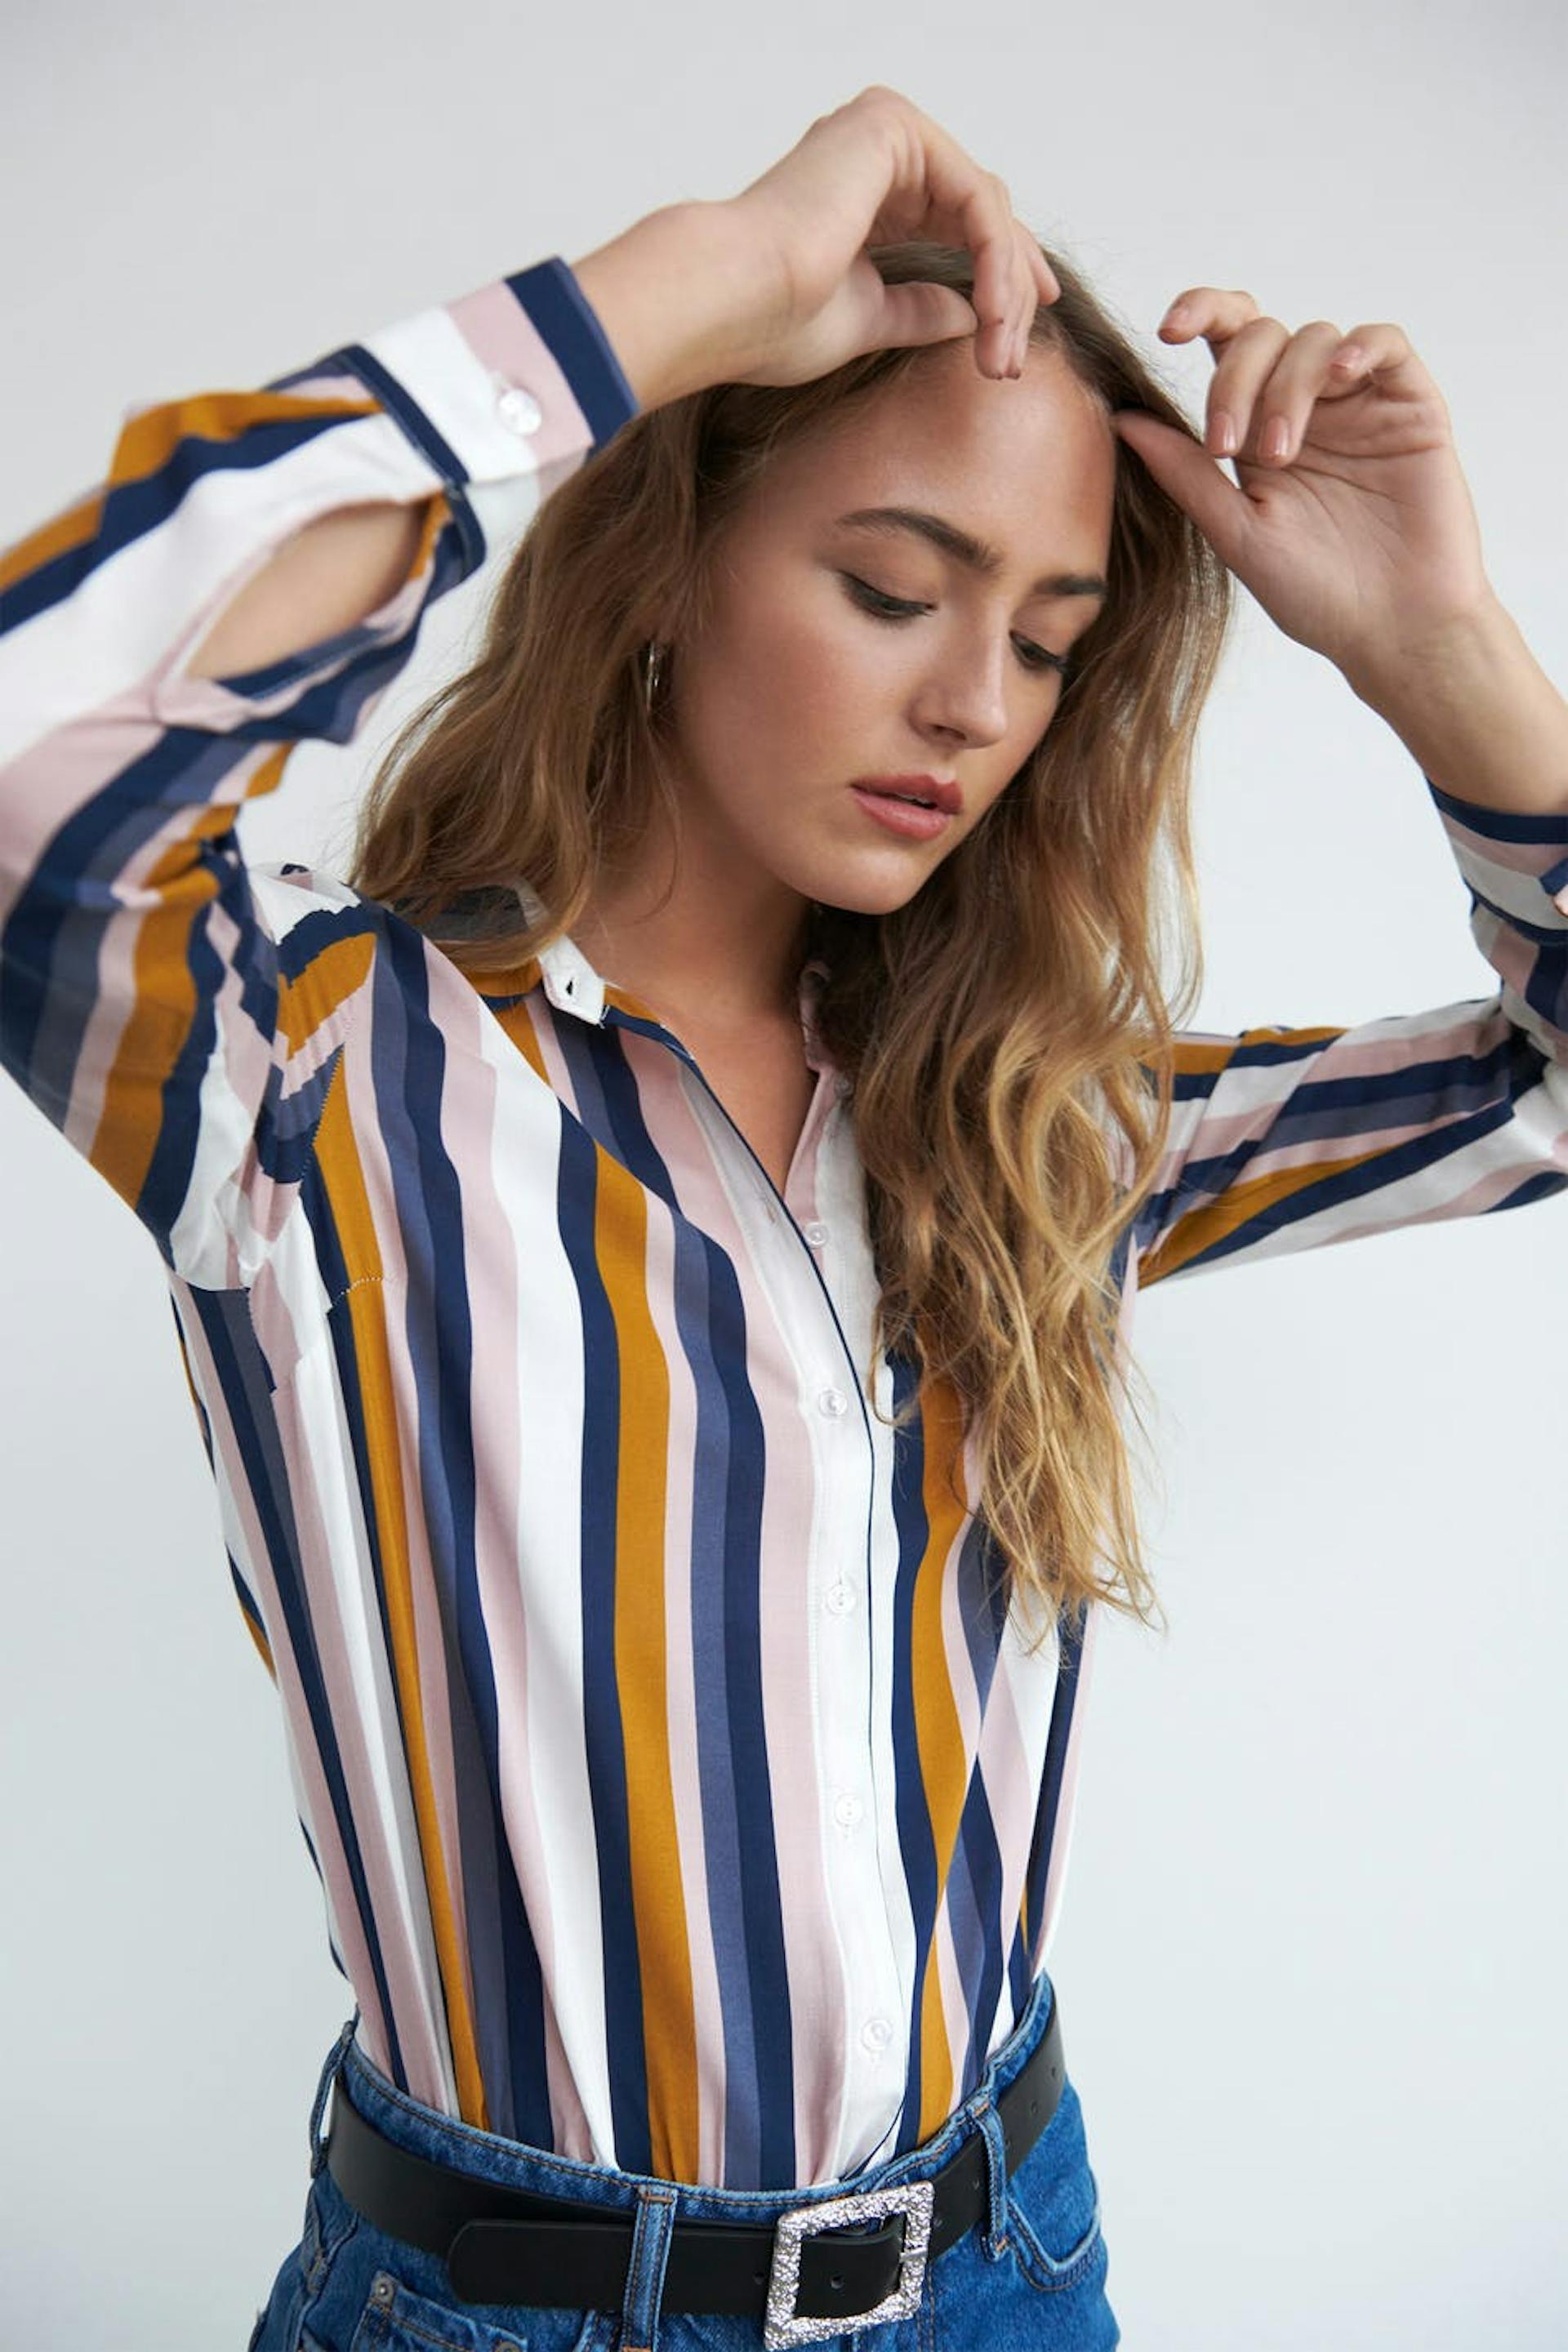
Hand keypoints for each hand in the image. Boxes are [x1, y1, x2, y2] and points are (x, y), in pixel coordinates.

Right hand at [716, 84, 1059, 388]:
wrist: (730, 300)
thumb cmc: (772, 318)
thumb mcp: (869, 317)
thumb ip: (920, 307)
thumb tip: (975, 314)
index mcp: (865, 186)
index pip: (956, 222)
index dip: (997, 278)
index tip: (1013, 339)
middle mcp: (877, 148)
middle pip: (979, 212)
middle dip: (1009, 290)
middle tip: (1015, 359)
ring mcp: (886, 130)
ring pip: (985, 208)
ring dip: (1005, 288)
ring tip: (1001, 356)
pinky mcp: (894, 129)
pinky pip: (976, 199)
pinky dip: (996, 260)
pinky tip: (994, 313)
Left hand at [1110, 291, 1494, 684]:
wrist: (1392, 631)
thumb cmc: (1315, 594)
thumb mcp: (1236, 532)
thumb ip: (1185, 472)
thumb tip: (1123, 418)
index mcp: (1256, 430)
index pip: (1224, 345)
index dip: (1197, 313)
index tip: (1166, 331)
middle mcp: (1306, 406)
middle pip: (1261, 334)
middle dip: (1234, 378)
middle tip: (1227, 446)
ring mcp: (1359, 402)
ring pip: (1315, 337)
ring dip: (1287, 386)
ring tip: (1282, 455)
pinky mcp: (1411, 405)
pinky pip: (1387, 342)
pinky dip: (1359, 346)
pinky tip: (1340, 376)